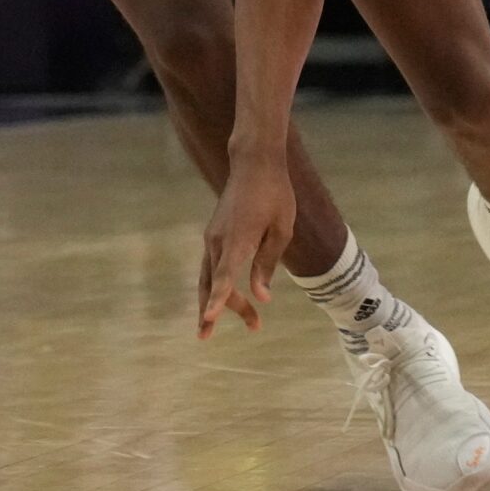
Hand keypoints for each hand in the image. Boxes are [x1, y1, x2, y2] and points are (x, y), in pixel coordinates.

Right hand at [198, 154, 295, 338]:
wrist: (254, 162)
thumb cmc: (275, 194)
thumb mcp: (281, 229)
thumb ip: (267, 263)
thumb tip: (261, 296)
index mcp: (237, 239)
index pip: (224, 276)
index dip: (218, 299)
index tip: (208, 318)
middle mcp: (218, 240)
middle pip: (214, 284)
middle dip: (225, 309)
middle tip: (255, 327)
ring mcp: (212, 236)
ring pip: (208, 277)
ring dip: (217, 300)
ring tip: (224, 323)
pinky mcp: (214, 233)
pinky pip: (210, 266)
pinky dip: (215, 284)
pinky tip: (226, 294)